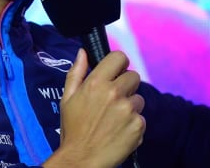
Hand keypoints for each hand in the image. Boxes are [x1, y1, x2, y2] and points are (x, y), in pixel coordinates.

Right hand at [44, 49, 145, 167]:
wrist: (81, 159)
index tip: (115, 73)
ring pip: (139, 99)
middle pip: (133, 76)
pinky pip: (141, 118)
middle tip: (113, 100)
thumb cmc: (73, 129)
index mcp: (96, 83)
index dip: (119, 64)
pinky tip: (120, 131)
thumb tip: (83, 52)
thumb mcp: (68, 98)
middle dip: (126, 86)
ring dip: (130, 106)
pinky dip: (133, 124)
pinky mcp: (138, 126)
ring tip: (115, 120)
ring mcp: (128, 110)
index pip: (120, 57)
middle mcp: (115, 93)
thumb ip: (76, 72)